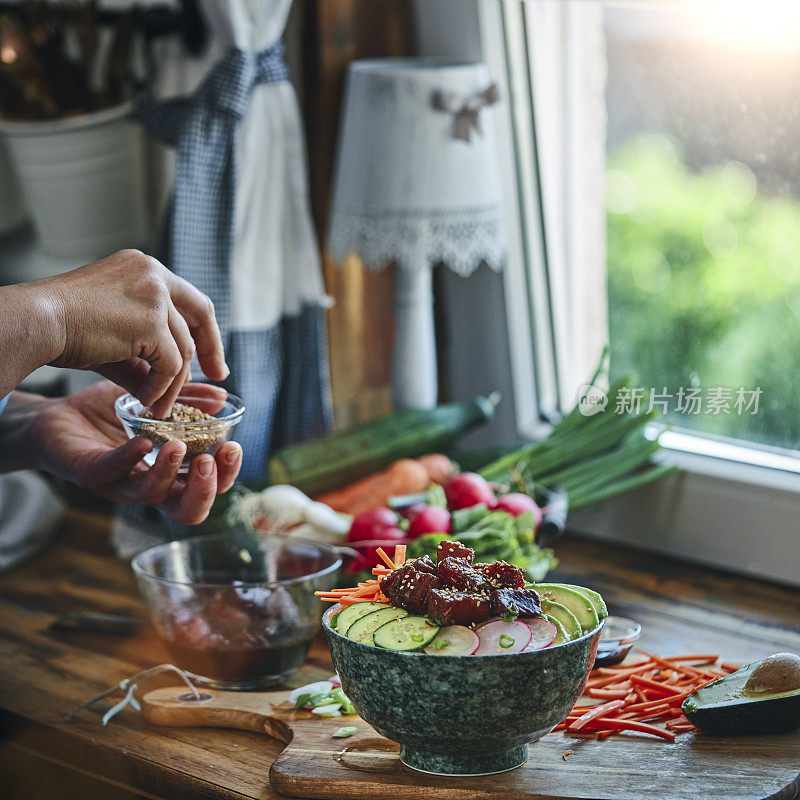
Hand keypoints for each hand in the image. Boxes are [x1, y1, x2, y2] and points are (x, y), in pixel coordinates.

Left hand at [27, 382, 241, 523]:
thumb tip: (223, 399)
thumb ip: (189, 400)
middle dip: (207, 488)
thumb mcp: (156, 401)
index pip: (210, 486)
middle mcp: (150, 484)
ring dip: (170, 473)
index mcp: (172, 472)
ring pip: (152, 495)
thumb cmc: (106, 414)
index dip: (226, 474)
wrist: (54, 415)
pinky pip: (113, 472)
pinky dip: (130, 458)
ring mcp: (120, 483)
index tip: (233, 447)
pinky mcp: (90, 474)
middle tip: (212, 460)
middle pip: (189, 509)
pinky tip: (143, 442)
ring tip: (178, 447)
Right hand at [41, 250, 228, 417]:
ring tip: (161, 406)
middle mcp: (154, 274)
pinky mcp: (152, 320)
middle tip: (218, 377)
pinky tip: (147, 400)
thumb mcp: (113, 335)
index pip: (189, 299)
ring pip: (183, 347)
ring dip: (174, 382)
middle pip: (201, 314)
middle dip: (212, 349)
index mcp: (143, 268)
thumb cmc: (61, 328)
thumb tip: (167, 385)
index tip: (211, 357)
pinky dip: (162, 386)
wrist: (35, 323)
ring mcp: (155, 295)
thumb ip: (143, 354)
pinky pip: (171, 363)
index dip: (205, 329)